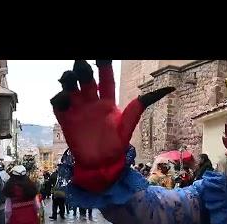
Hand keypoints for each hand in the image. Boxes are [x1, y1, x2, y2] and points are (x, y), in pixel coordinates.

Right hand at [51, 60, 174, 192]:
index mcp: (108, 102)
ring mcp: (78, 109)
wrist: (101, 164)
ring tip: (70, 79)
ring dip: (69, 79)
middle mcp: (92, 102)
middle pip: (85, 79)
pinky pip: (59, 104)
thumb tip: (167, 89)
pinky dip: (60, 98)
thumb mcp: (128, 125)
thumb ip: (139, 107)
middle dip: (83, 70)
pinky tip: (65, 99)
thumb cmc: (116, 146)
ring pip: (70, 87)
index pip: (106, 80)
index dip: (104, 66)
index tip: (102, 57)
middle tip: (83, 66)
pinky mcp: (66, 119)